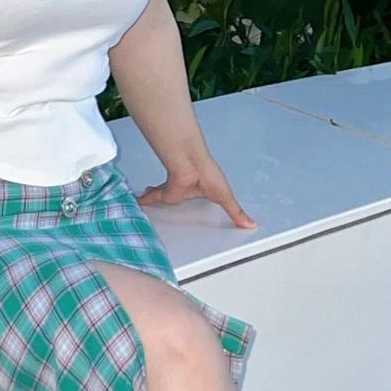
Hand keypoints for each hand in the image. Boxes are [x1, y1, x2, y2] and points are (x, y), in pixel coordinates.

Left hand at [134, 154, 256, 228]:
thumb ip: (236, 212)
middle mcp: (184, 189)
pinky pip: (152, 198)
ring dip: (154, 196)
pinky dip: (146, 200)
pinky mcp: (165, 192)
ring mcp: (173, 190)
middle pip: (174, 193)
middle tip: (159, 195)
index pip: (192, 194)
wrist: (193, 165)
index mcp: (199, 189)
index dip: (188, 194)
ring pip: (161, 195)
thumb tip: (250, 225)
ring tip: (145, 198)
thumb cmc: (208, 174)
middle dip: (166, 193)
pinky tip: (139, 201)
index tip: (186, 193)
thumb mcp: (225, 198)